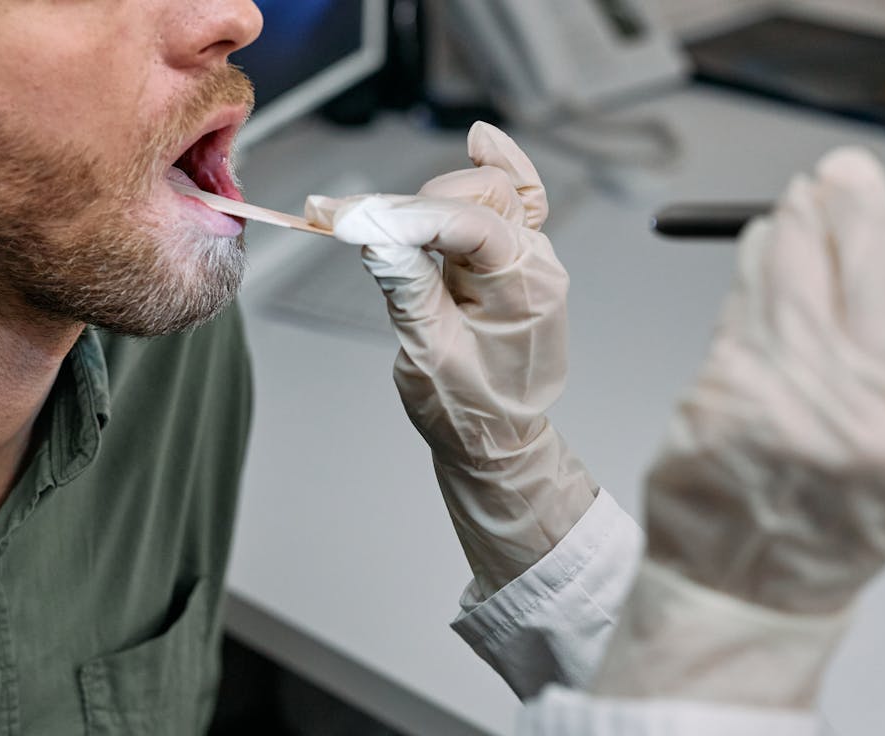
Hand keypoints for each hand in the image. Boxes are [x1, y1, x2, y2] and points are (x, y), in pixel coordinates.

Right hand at [306, 123, 595, 594]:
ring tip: (368, 217)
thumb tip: (376, 233)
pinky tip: (479, 142)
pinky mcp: (514, 260)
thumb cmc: (470, 413)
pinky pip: (516, 201)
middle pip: (478, 195)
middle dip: (411, 204)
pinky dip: (495, 170)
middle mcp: (537, 263)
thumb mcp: (430, 357)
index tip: (348, 219)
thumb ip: (407, 289)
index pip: (469, 224)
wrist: (499, 445)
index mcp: (525, 288)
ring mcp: (530, 258)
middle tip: (347, 221)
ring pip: (488, 192)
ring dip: (430, 197)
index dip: (406, 217)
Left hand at [594, 131, 884, 706]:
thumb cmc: (836, 520)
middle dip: (858, 201)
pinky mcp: (726, 391)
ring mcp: (792, 402)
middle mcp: (873, 416)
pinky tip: (763, 252)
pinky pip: (745, 297)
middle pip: (877, 269)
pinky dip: (755, 261)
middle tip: (848, 175)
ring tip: (803, 206)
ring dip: (799, 220)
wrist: (746, 587)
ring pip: (797, 268)